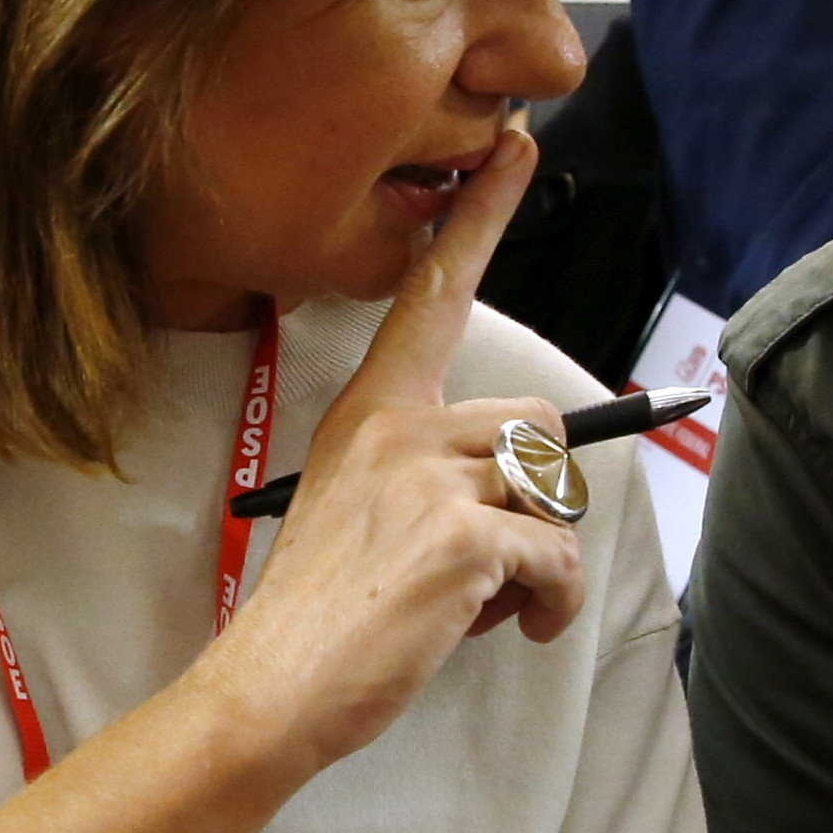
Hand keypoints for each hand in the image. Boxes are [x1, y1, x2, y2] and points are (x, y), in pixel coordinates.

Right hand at [207, 126, 584, 783]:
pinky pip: (558, 557)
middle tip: (488, 565)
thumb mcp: (361, 510)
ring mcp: (430, 478)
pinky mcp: (464, 538)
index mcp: (371, 413)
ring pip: (555, 494)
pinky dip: (552, 604)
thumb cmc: (321, 613)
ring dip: (543, 560)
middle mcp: (400, 428)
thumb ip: (430, 477)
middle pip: (541, 423)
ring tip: (486, 603)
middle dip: (540, 500)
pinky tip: (515, 630)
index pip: (433, 292)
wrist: (274, 686)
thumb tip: (521, 493)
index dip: (484, 216)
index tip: (520, 146)